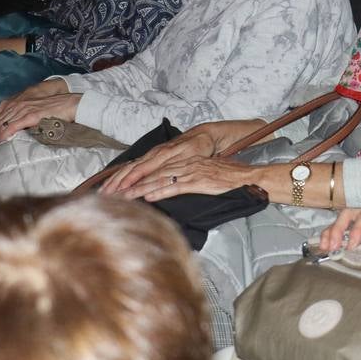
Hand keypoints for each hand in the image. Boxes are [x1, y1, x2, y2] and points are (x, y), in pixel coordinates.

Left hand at [0, 88, 79, 155]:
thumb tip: (7, 134)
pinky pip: (13, 126)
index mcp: (11, 104)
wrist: (67, 104)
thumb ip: (17, 119)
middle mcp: (13, 105)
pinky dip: (4, 135)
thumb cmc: (50, 110)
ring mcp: (22, 109)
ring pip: (0, 126)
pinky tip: (0, 143)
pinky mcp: (30, 115)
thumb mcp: (29, 112)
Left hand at [115, 153, 259, 201]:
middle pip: (153, 174)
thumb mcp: (206, 174)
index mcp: (186, 162)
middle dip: (132, 184)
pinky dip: (159, 192)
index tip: (122, 186)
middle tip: (114, 192)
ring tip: (124, 197)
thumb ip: (190, 177)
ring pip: (159, 181)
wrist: (246, 176)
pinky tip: (148, 197)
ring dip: (140, 190)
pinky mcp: (196, 182)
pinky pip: (174, 187)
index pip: (156, 170)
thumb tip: (175, 185)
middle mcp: (185, 165)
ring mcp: (190, 173)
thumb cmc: (228, 177)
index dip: (138, 177)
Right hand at [316, 205, 360, 253]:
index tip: (351, 245)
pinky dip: (333, 235)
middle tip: (332, 246)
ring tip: (325, 247)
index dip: (357, 230)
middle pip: (350, 213)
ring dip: (332, 231)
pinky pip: (345, 227)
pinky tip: (326, 246)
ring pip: (344, 218)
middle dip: (338, 228)